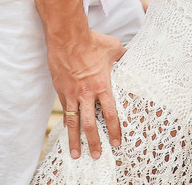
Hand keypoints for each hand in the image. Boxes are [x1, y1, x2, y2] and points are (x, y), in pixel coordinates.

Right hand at [48, 29, 126, 159]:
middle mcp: (86, 93)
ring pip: (73, 122)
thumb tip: (132, 55)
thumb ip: (122, 56)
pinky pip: (63, 109)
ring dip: (75, 139)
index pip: (110, 114)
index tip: (116, 143)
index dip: (114, 130)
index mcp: (102, 86)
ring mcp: (71, 92)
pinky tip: (67, 130)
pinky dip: (66, 121)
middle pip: (90, 124)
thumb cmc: (91, 40)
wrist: (67, 35)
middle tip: (97, 155)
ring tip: (76, 153)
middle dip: (94, 142)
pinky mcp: (60, 88)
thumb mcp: (112, 48)